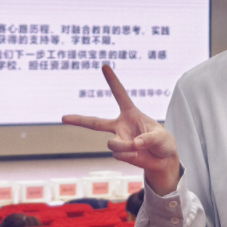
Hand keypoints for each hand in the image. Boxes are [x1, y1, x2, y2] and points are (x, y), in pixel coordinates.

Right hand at [62, 65, 180, 194]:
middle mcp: (121, 126)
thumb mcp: (160, 136)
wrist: (163, 160)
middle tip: (63, 118)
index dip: (112, 80)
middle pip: (95, 123)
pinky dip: (129, 155)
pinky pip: (119, 154)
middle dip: (78, 120)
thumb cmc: (163, 141)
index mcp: (130, 113)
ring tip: (138, 147)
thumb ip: (148, 138)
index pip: (119, 94)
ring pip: (112, 144)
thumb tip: (134, 144)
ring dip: (125, 146)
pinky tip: (137, 155)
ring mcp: (119, 140)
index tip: (104, 66)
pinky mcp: (120, 153)